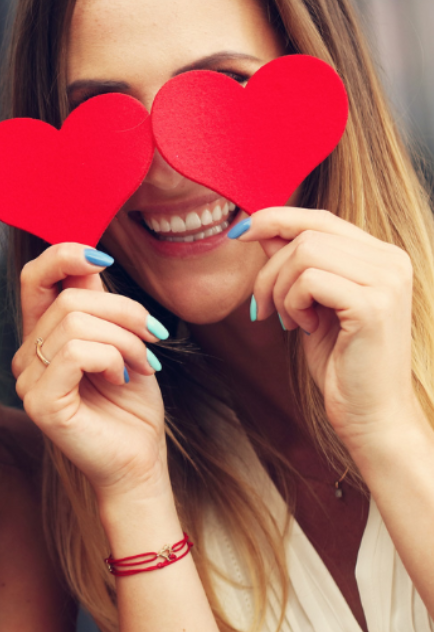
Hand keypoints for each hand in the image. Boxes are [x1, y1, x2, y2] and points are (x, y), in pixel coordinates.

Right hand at [11, 243, 168, 502]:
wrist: (139, 460)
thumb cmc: (131, 405)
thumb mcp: (120, 339)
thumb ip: (98, 302)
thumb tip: (89, 255)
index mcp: (42, 337)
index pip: (34, 278)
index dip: (64, 255)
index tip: (103, 258)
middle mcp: (26, 356)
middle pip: (70, 299)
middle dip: (125, 313)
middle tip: (152, 342)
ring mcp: (27, 381)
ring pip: (75, 323)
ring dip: (125, 340)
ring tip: (141, 366)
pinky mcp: (39, 403)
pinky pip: (75, 353)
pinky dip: (111, 359)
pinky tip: (121, 379)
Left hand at [241, 207, 419, 457]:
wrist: (371, 414)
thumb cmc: (341, 362)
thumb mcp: (310, 304)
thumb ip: (294, 265)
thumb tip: (261, 229)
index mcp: (381, 256)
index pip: (320, 218)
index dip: (275, 219)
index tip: (239, 234)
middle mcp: (392, 260)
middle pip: (306, 234)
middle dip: (269, 270)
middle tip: (262, 309)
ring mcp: (387, 280)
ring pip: (304, 253)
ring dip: (279, 289)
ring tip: (288, 321)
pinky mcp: (373, 305)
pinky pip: (309, 281)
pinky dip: (292, 304)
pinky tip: (303, 329)